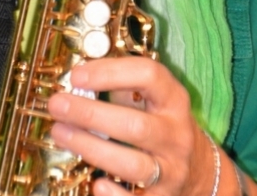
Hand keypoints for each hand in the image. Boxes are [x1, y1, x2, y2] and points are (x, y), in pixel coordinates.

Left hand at [47, 56, 215, 195]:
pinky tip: (96, 184)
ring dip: (92, 148)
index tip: (77, 75)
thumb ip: (122, 88)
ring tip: (60, 133)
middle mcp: (176, 134)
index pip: (148, 76)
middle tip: (57, 105)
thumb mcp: (153, 98)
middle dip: (90, 115)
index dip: (111, 72)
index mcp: (173, 99)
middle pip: (135, 125)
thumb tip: (78, 81)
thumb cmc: (161, 124)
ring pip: (132, 164)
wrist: (198, 170)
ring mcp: (172, 170)